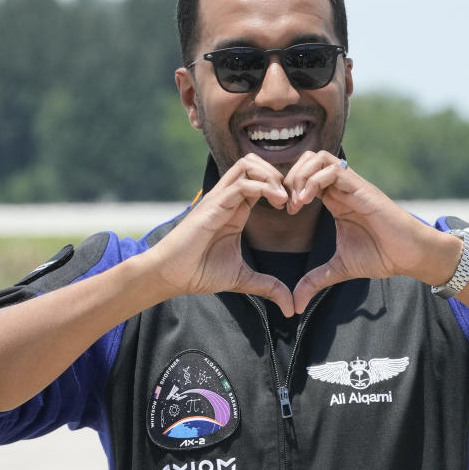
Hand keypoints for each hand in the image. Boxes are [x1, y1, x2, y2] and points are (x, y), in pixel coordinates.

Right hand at [147, 154, 295, 315]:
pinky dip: (264, 186)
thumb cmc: (200, 272)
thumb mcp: (243, 278)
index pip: (260, 179)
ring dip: (272, 176)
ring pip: (249, 164)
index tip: (296, 208)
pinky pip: (242, 183)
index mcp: (236, 209)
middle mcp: (228, 198)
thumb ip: (268, 286)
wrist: (172, 275)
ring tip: (284, 199)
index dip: (281, 187)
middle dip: (279, 174)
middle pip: (254, 162)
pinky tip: (277, 203)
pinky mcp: (214, 204)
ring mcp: (220, 198)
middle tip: (293, 199)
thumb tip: (291, 307)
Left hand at [283, 151, 458, 312]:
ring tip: (295, 203)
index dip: (288, 188)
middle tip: (285, 205)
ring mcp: (352, 186)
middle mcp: (342, 188)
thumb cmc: (381, 256)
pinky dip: (314, 181)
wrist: (410, 255)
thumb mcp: (339, 268)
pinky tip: (306, 202)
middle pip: (308, 159)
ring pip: (319, 159)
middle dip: (290, 177)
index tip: (283, 212)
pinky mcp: (361, 189)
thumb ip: (315, 281)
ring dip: (300, 176)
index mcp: (335, 200)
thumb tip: (296, 305)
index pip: (305, 176)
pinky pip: (334, 170)